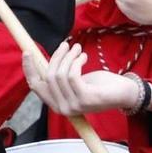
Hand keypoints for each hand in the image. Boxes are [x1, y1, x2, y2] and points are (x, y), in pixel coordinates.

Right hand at [24, 41, 142, 115]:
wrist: (124, 93)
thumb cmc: (99, 85)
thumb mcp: (74, 80)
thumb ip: (59, 75)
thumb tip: (43, 58)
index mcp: (56, 104)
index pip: (35, 86)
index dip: (29, 68)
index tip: (27, 52)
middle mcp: (62, 108)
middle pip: (48, 76)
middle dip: (57, 56)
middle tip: (68, 44)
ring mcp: (73, 106)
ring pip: (60, 74)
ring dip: (69, 56)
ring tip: (79, 49)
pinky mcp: (85, 99)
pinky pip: (72, 75)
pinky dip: (77, 61)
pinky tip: (84, 57)